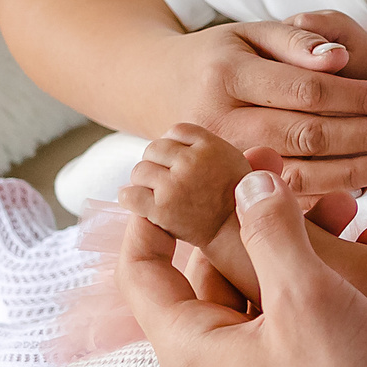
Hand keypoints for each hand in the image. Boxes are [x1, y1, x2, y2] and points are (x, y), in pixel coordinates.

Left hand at [120, 169, 366, 366]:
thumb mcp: (306, 297)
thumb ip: (271, 232)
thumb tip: (247, 183)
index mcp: (191, 344)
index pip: (142, 270)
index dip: (153, 218)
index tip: (178, 175)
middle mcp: (214, 354)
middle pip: (208, 268)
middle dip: (246, 216)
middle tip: (280, 172)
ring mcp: (256, 362)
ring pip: (258, 282)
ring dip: (294, 240)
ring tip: (344, 209)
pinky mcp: (297, 365)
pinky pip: (292, 304)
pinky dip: (319, 272)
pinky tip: (366, 248)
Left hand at [121, 124, 252, 248]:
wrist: (235, 235)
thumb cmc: (237, 200)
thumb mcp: (237, 163)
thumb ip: (216, 147)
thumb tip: (198, 139)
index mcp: (211, 147)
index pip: (176, 131)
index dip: (174, 145)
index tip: (178, 159)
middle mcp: (191, 162)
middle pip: (153, 148)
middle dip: (156, 162)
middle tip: (166, 179)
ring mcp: (174, 186)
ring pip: (139, 171)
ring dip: (144, 182)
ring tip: (159, 192)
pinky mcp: (160, 209)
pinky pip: (129, 195)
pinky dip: (131, 199)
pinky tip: (142, 203)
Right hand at [158, 19, 366, 195]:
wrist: (156, 89)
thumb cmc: (221, 56)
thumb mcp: (251, 32)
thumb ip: (298, 41)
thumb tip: (339, 58)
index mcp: (228, 76)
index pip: (308, 91)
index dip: (360, 97)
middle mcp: (220, 123)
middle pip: (308, 135)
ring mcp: (220, 162)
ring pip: (298, 173)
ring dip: (357, 171)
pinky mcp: (226, 188)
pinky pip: (283, 196)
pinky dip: (328, 193)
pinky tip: (366, 185)